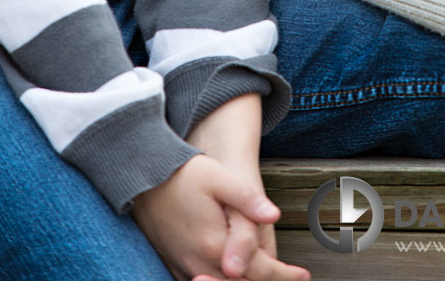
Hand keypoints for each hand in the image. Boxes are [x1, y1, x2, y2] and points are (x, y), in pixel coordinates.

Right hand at [187, 95, 308, 280]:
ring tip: (268, 277)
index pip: (258, 271)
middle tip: (291, 279)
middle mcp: (199, 263)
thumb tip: (273, 216)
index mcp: (214, 245)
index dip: (283, 275)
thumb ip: (247, 198)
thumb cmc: (183, 173)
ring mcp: (185, 267)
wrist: (142, 176)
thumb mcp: (219, 177)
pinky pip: (203, 282)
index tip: (303, 274)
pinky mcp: (175, 264)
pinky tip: (233, 276)